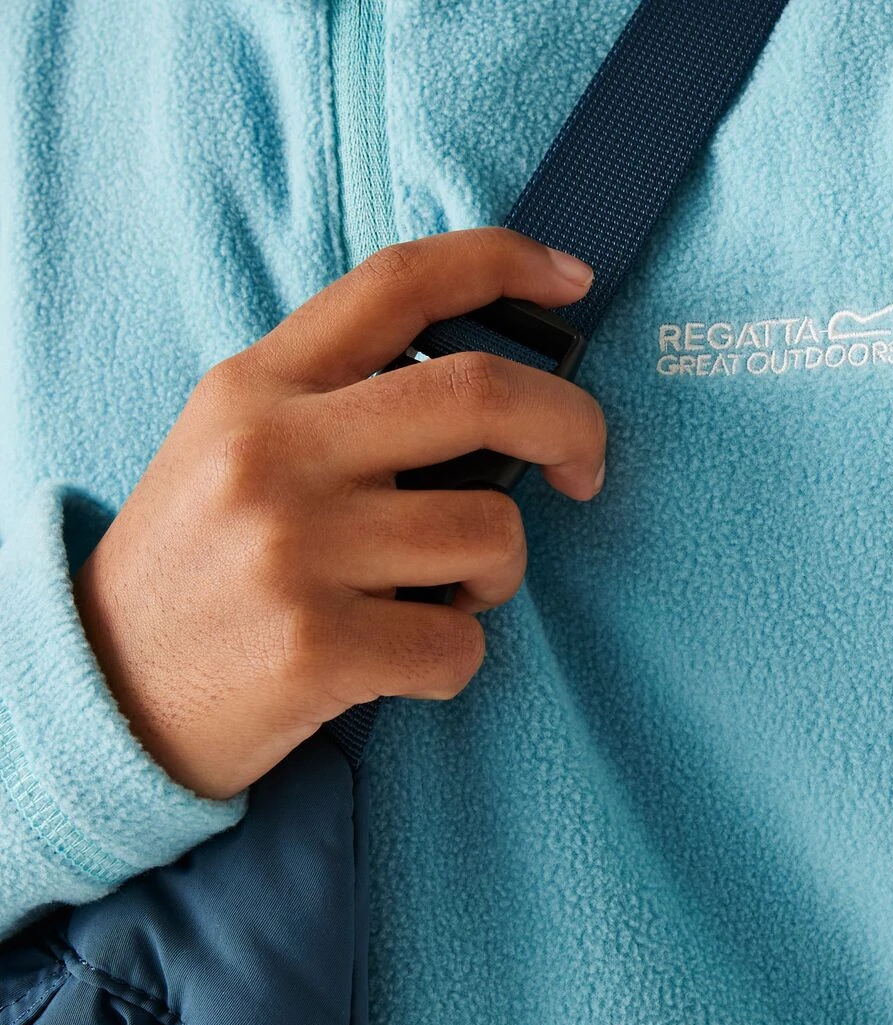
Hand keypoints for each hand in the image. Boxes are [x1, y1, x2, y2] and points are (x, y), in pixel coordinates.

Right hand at [74, 228, 605, 799]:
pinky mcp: (316, 646)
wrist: (109, 694)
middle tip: (584, 470)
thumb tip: (495, 399)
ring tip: (444, 594)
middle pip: (482, 393)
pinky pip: (462, 643)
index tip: (573, 279)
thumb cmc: (201, 569)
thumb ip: (340, 407)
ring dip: (498, 575)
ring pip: (491, 530)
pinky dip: (457, 657)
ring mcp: (294, 549)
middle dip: (573, 425)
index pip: (399, 284)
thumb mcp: (234, 449)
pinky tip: (405, 660)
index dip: (504, 262)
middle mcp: (275, 453)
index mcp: (258, 387)